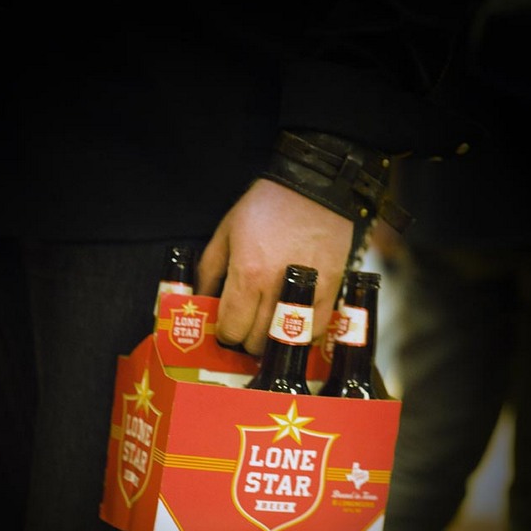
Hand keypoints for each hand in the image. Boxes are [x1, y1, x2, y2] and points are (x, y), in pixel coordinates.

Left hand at [197, 179, 353, 354]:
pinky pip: (313, 331)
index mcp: (247, 274)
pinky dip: (300, 335)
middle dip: (245, 340)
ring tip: (266, 328)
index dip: (225, 334)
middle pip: (256, 341)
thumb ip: (209, 271)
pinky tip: (291, 324)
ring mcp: (305, 293)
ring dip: (271, 341)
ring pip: (284, 342)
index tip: (225, 328)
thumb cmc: (265, 207)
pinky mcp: (330, 291)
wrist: (313, 188)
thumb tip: (200, 301)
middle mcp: (275, 289)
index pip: (231, 328)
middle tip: (245, 327)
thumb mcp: (226, 232)